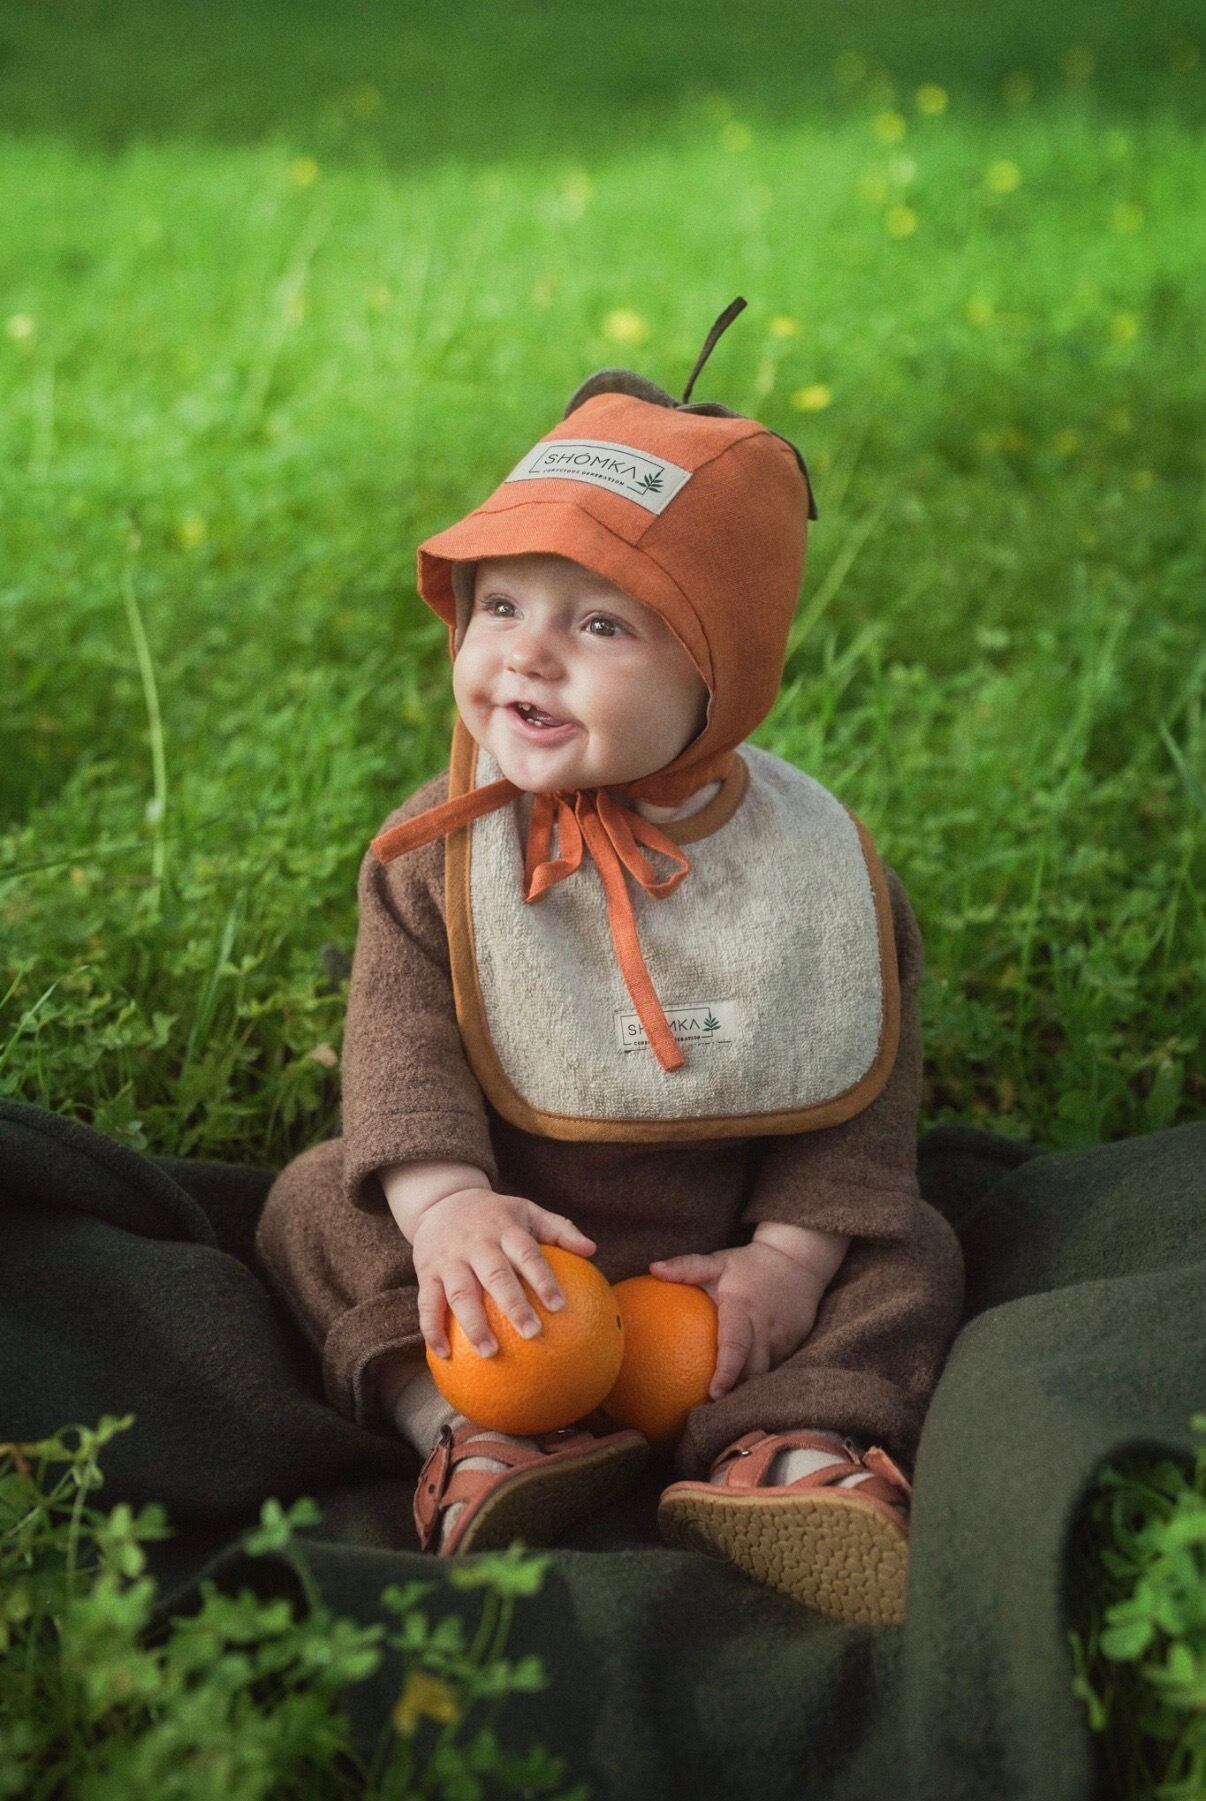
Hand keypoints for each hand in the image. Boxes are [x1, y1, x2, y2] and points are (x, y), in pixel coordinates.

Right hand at [411, 1187, 596, 1361]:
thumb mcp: (527, 1211)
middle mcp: (477, 1244)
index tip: (559, 1306)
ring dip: (473, 1324)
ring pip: (460, 1293)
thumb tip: (592, 1250)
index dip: (543, 1278)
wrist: (441, 1200)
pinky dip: (433, 1329)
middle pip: (495, 1275)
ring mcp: (449, 1260)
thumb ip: (559, 1229)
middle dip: (513, 1305)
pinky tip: (445, 1354)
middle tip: (532, 1333)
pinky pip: (427, 1303)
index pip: (527, 1253)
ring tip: (490, 1352)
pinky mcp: (427, 1273)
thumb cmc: (495, 1214)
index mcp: (504, 1229)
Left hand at [649, 1242, 826, 1400]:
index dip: (727, 1372)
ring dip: (747, 1390)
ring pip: (765, 1373)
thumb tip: (653, 1268)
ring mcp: (783, 1339)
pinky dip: (759, 1379)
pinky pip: (774, 1366)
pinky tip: (742, 1391)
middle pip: (753, 1370)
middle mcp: (765, 1329)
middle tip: (712, 1413)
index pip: (736, 1345)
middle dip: (736, 1393)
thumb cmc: (748, 1265)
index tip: (714, 1393)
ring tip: (725, 1410)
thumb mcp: (717, 1261)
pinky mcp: (793, 1345)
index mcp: (743, 1310)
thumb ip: (686, 1267)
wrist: (797, 1261)